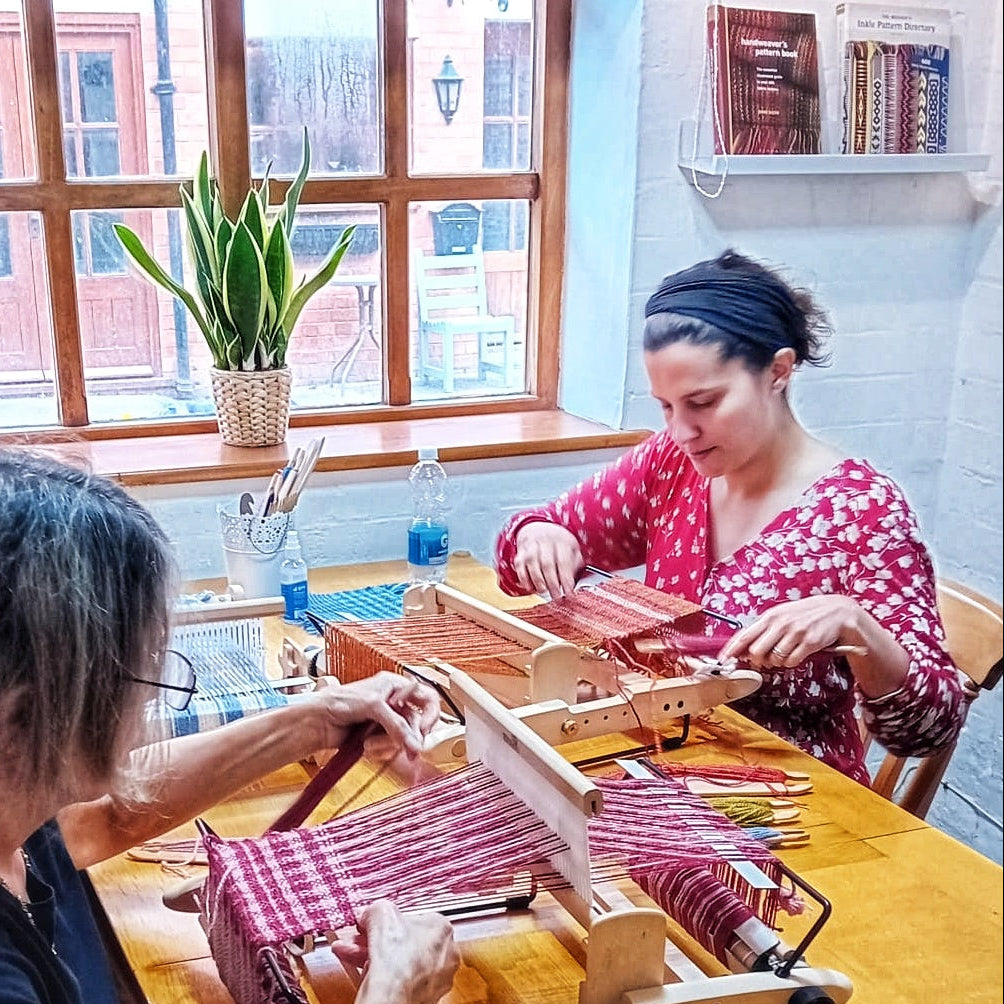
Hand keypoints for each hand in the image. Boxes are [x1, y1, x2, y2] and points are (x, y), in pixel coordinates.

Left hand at [306, 672, 440, 758]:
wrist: (317, 722)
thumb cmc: (338, 701)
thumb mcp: (373, 706)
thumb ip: (397, 724)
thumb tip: (414, 742)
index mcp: (395, 685)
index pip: (427, 698)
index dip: (429, 713)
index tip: (423, 728)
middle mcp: (394, 702)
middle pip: (417, 722)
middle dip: (408, 735)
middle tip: (407, 745)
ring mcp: (386, 721)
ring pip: (405, 738)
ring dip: (388, 744)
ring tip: (371, 743)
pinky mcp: (378, 738)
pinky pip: (391, 748)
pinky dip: (381, 749)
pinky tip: (367, 746)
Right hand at [331, 900, 458, 1003]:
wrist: (392, 995)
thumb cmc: (396, 957)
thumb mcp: (380, 913)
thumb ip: (376, 909)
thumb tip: (370, 914)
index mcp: (442, 928)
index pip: (414, 918)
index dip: (389, 921)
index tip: (374, 924)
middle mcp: (446, 954)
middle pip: (406, 942)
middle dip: (379, 940)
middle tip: (362, 939)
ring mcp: (436, 979)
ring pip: (401, 963)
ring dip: (376, 957)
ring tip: (355, 954)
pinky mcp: (424, 997)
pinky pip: (400, 981)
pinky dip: (384, 977)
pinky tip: (368, 973)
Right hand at [513, 521, 583, 597]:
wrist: (539, 529)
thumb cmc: (559, 544)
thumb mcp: (572, 550)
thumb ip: (575, 565)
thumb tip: (575, 584)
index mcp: (562, 540)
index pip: (564, 562)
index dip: (566, 580)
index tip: (568, 593)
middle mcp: (545, 540)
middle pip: (547, 564)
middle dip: (552, 584)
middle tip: (556, 596)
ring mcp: (531, 545)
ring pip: (532, 563)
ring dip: (538, 581)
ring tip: (544, 591)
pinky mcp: (520, 552)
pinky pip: (520, 566)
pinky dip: (524, 579)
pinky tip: (531, 587)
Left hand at [717, 595, 865, 669]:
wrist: (836, 611)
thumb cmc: (804, 615)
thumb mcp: (782, 616)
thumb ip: (763, 630)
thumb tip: (744, 648)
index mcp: (770, 616)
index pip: (744, 635)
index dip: (731, 650)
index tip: (723, 660)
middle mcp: (780, 623)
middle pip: (756, 651)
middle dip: (757, 660)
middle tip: (764, 660)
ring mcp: (795, 632)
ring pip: (773, 658)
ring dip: (776, 661)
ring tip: (784, 653)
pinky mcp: (809, 642)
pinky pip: (791, 661)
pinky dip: (790, 662)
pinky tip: (795, 654)